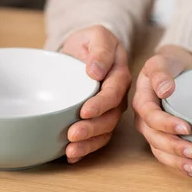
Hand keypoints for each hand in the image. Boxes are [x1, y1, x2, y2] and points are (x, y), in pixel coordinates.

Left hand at [60, 25, 130, 162]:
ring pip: (105, 131)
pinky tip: (72, 156)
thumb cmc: (90, 41)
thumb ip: (100, 50)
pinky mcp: (99, 119)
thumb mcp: (97, 35)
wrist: (84, 49)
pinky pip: (97, 138)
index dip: (100, 104)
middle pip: (110, 117)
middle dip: (92, 129)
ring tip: (71, 150)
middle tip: (72, 134)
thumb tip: (96, 71)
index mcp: (120, 76)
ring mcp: (110, 110)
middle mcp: (118, 96)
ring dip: (88, 143)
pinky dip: (85, 149)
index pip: (113, 93)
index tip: (84, 111)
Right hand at [133, 45, 191, 177]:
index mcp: (141, 100)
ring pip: (159, 150)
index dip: (166, 124)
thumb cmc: (168, 65)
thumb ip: (160, 73)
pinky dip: (178, 164)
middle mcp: (143, 119)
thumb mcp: (161, 62)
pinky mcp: (162, 138)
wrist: (174, 69)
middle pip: (154, 137)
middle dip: (174, 147)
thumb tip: (164, 90)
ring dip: (176, 161)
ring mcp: (151, 130)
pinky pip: (166, 155)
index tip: (187, 128)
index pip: (150, 116)